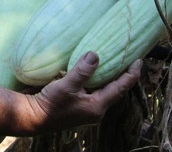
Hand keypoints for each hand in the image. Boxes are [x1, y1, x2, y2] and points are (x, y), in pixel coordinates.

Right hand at [27, 51, 141, 132]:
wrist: (32, 117)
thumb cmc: (50, 105)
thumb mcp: (67, 86)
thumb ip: (82, 71)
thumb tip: (95, 54)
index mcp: (97, 107)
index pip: (120, 88)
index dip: (131, 74)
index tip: (139, 60)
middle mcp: (94, 108)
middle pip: (114, 89)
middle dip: (122, 74)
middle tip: (127, 57)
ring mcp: (85, 106)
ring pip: (102, 88)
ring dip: (107, 75)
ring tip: (112, 59)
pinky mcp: (76, 103)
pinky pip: (91, 88)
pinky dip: (94, 77)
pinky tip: (91, 68)